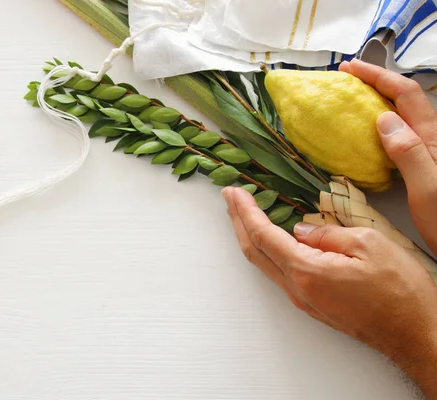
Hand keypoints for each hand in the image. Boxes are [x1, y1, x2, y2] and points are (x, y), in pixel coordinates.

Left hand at [222, 187, 436, 397]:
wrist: (415, 334)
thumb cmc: (400, 292)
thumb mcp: (369, 245)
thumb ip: (328, 234)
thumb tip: (301, 231)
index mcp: (307, 271)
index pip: (263, 235)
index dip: (245, 211)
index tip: (233, 192)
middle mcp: (297, 289)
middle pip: (254, 251)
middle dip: (238, 221)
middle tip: (230, 199)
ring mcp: (303, 300)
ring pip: (264, 264)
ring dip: (250, 236)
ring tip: (243, 214)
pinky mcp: (313, 305)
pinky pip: (280, 273)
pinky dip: (267, 251)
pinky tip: (270, 239)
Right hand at [340, 59, 436, 254]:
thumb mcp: (428, 188)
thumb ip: (408, 152)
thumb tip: (383, 118)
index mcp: (433, 138)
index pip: (405, 94)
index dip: (378, 76)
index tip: (349, 68)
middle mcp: (432, 138)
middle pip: (405, 98)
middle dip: (376, 82)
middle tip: (346, 79)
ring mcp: (429, 151)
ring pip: (402, 115)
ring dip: (377, 100)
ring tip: (351, 99)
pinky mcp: (424, 164)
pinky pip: (399, 134)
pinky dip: (379, 123)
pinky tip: (366, 132)